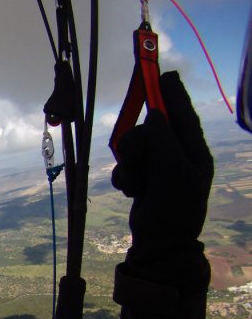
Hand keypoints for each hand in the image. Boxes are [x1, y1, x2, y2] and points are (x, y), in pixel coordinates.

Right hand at [111, 71, 213, 258]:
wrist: (159, 244)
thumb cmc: (173, 211)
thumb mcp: (173, 174)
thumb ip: (164, 142)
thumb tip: (155, 115)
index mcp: (194, 152)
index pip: (183, 115)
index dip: (173, 94)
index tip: (163, 74)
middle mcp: (177, 155)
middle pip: (148, 130)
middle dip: (136, 145)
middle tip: (130, 158)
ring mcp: (159, 167)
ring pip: (133, 148)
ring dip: (129, 166)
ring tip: (135, 186)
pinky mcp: (143, 178)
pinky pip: (125, 165)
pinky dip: (124, 177)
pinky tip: (131, 192)